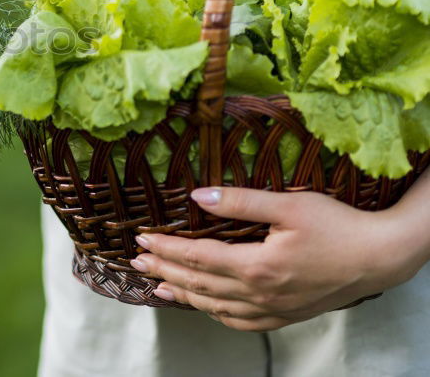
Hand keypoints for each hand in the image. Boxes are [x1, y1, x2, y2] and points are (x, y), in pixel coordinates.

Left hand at [130, 187, 425, 330]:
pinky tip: (204, 306)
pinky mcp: (286, 315)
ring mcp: (273, 309)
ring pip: (216, 306)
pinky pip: (241, 322)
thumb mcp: (289, 205)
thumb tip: (198, 196)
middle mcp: (260, 294)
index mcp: (257, 267)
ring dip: (183, 294)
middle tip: (136, 259)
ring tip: (157, 284)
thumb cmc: (338, 226)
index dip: (167, 248)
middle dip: (164, 269)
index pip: (198, 258)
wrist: (381, 258)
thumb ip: (242, 202)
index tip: (141, 238)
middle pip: (200, 283)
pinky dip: (215, 313)